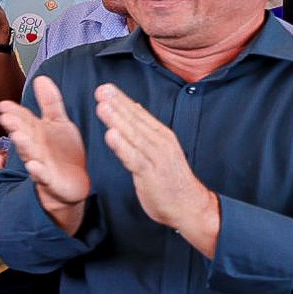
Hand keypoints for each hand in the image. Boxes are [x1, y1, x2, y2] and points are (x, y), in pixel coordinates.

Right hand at [0, 76, 90, 229]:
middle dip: (15, 126)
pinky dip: (38, 172)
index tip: (4, 105)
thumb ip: (50, 102)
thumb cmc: (63, 152)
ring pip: (30, 153)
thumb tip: (41, 78)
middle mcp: (35, 146)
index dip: (14, 112)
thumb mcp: (59, 123)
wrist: (74, 183)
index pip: (24, 119)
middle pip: (23, 134)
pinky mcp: (51, 180)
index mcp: (36, 132)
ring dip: (23, 145)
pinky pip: (43, 176)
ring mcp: (41, 163)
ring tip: (18, 137)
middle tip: (6, 118)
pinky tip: (34, 166)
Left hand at [95, 84, 219, 252]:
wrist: (190, 206)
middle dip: (117, 104)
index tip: (105, 87)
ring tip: (102, 106)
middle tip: (101, 90)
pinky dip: (123, 146)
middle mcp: (160, 143)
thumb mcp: (159, 149)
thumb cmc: (170, 179)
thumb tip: (134, 107)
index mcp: (161, 136)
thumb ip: (146, 130)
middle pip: (135, 121)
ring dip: (118, 120)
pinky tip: (111, 135)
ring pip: (134, 136)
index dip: (122, 100)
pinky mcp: (152, 173)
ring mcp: (156, 158)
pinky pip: (135, 158)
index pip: (139, 114)